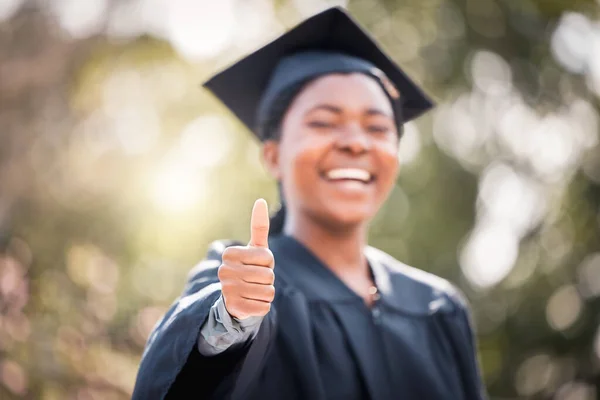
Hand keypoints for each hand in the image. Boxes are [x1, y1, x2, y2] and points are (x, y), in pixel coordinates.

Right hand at [218, 199, 274, 319]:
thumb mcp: (255, 248)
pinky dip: (263, 306)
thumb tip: (261, 200)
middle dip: (268, 279)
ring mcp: (227, 290)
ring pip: (268, 291)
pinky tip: (251, 303)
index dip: (268, 262)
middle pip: (268, 275)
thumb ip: (259, 225)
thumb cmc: (249, 268)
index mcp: (230, 254)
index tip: (256, 264)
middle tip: (255, 280)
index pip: (267, 256)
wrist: (236, 298)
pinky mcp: (234, 308)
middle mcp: (224, 271)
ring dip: (266, 293)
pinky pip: (264, 307)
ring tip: (254, 291)